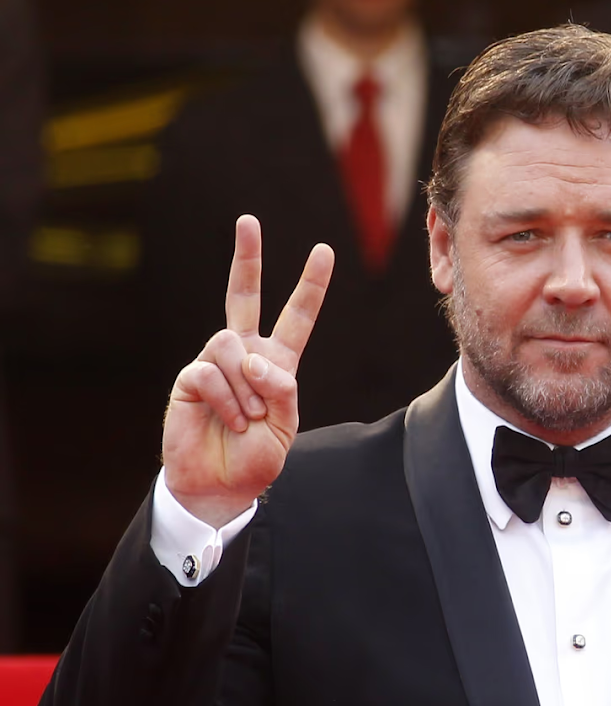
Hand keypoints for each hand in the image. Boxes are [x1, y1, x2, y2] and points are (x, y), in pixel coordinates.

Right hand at [163, 216, 332, 526]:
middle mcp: (245, 355)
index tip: (324, 251)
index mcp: (277, 364)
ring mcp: (215, 362)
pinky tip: (229, 420)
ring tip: (246, 419)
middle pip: (243, 296)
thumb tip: (257, 360)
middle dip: (247, 258)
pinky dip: (227, 399)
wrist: (219, 486)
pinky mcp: (190, 377)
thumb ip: (282, 393)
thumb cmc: (255, 459)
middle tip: (248, 220)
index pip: (296, 318)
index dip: (310, 286)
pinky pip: (212, 371)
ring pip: (233, 344)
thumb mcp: (285, 428)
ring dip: (247, 387)